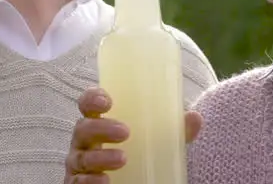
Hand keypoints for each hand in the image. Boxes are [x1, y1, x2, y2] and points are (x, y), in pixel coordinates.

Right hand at [65, 87, 202, 182]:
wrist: (131, 182)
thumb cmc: (139, 155)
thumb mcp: (156, 142)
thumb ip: (173, 131)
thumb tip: (195, 118)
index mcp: (98, 123)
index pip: (87, 104)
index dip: (92, 98)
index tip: (108, 101)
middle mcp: (84, 142)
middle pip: (82, 129)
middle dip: (101, 128)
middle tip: (125, 132)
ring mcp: (79, 164)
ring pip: (81, 157)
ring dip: (100, 157)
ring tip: (122, 158)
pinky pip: (77, 183)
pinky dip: (90, 182)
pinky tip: (105, 182)